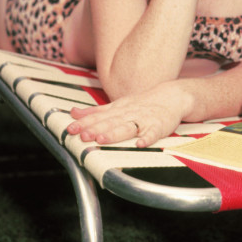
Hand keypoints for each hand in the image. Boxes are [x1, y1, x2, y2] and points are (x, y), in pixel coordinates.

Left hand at [66, 82, 188, 147]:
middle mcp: (128, 114)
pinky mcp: (158, 126)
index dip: (84, 123)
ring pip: (127, 127)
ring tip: (102, 139)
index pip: (98, 116)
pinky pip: (152, 133)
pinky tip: (140, 144)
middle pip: (110, 122)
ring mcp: (143, 120)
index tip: (71, 129)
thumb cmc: (140, 104)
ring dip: (114, 134)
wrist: (170, 97)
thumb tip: (73, 113)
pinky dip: (147, 138)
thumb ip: (95, 111)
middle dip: (95, 129)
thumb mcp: (116, 105)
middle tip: (82, 136)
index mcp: (117, 110)